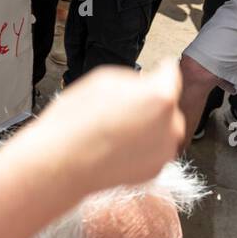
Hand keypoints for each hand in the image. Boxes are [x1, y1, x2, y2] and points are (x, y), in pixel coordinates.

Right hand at [26, 62, 184, 190]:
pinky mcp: (156, 170)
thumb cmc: (79, 120)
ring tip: (116, 129)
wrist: (64, 161)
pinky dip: (141, 147)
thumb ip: (135, 80)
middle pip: (166, 106)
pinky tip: (118, 146)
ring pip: (162, 130)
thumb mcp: (105, 79)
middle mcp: (172, 126)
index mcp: (161, 97)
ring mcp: (165, 151)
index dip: (163, 69)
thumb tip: (146, 85)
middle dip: (151, 103)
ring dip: (147, 126)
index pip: (171, 75)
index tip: (163, 67)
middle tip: (122, 106)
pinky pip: (153, 151)